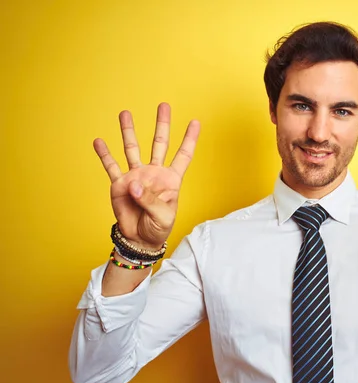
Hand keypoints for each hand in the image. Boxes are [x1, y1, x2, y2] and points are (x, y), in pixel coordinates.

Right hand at [94, 103, 199, 248]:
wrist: (139, 238)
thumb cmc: (158, 227)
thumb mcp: (162, 216)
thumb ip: (150, 199)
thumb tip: (134, 183)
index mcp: (171, 179)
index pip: (183, 154)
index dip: (190, 139)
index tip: (195, 121)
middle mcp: (154, 173)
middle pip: (159, 143)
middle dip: (162, 124)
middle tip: (163, 105)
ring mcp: (136, 176)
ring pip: (133, 149)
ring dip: (129, 131)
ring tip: (125, 113)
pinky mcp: (119, 184)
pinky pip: (111, 166)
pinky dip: (104, 154)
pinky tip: (99, 141)